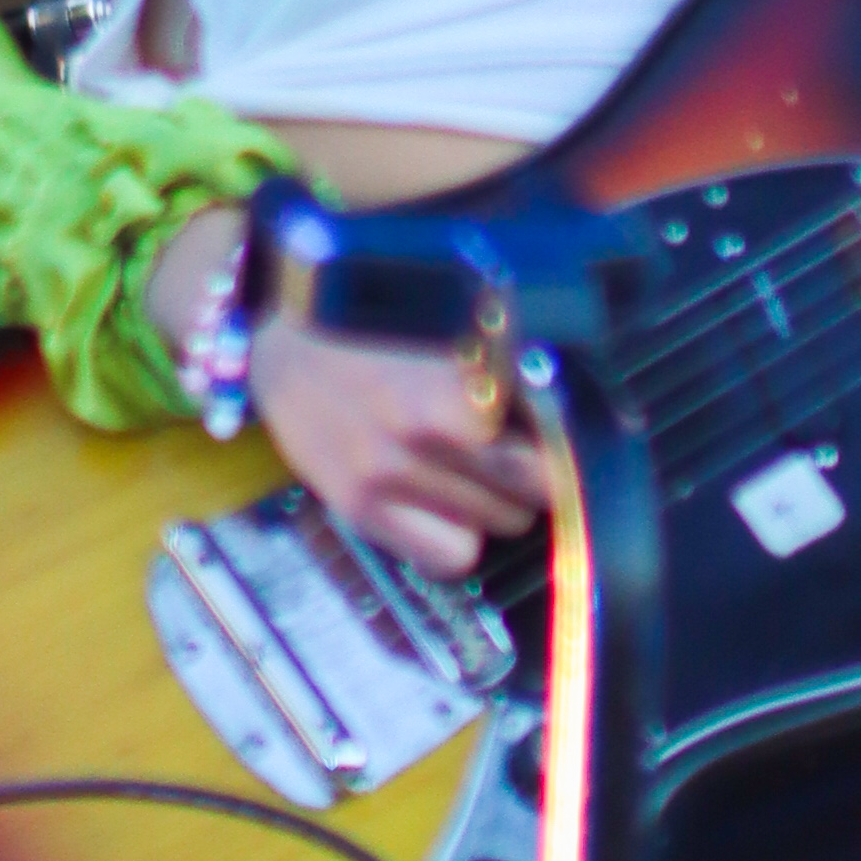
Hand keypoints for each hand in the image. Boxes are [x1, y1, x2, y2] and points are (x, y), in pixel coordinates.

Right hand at [144, 211, 547, 579]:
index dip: (569, 432)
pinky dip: (457, 536)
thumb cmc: (379, 314)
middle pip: (537, 485)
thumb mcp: (459, 304)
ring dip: (498, 499)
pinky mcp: (361, 506)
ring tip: (473, 464)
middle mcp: (428, 423)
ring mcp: (391, 470)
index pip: (558, 434)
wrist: (280, 330)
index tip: (568, 429)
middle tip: (524, 445)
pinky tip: (443, 499)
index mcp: (463, 366)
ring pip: (500, 524)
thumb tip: (580, 364)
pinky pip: (451, 556)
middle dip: (540, 467)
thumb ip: (522, 344)